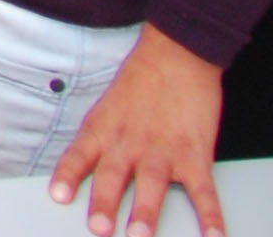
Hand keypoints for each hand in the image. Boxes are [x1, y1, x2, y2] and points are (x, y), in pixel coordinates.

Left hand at [51, 28, 226, 236]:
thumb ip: (100, 141)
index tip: (59, 197)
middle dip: (105, 203)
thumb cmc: (141, 84)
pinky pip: (203, 190)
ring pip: (152, 183)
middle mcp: (130, 141)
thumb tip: (85, 174)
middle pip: (113, 174)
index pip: (79, 155)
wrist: (177, 55)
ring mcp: (164, 148)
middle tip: (100, 228)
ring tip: (140, 235)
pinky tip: (213, 235)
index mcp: (104, 129)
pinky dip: (210, 215)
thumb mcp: (108, 108)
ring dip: (146, 211)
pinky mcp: (196, 154)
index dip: (68, 176)